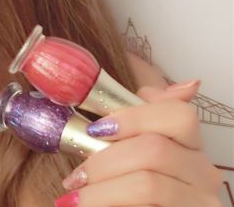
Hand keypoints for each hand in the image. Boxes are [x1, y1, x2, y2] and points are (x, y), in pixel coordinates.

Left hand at [54, 80, 223, 206]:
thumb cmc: (129, 184)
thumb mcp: (131, 150)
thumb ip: (136, 119)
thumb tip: (154, 85)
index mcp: (190, 144)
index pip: (178, 114)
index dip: (133, 117)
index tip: (96, 128)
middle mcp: (203, 171)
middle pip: (154, 148)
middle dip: (104, 160)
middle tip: (76, 174)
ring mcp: (201, 201)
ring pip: (147, 183)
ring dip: (101, 189)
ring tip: (76, 194)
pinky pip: (144, 204)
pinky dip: (107, 203)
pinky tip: (87, 205)